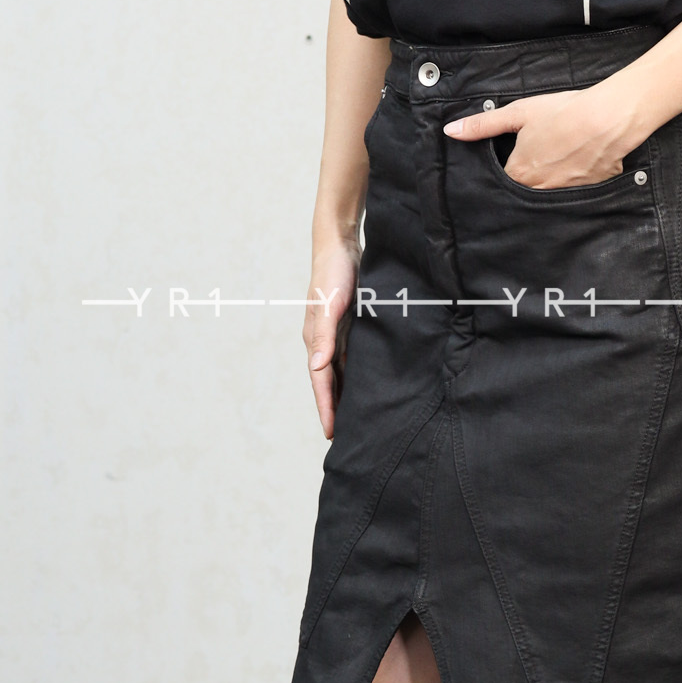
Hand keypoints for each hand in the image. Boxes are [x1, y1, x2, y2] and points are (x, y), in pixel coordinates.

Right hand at [304, 236, 359, 438]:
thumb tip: (317, 367)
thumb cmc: (334, 272)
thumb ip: (323, 334)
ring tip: (356, 419)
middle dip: (333, 409)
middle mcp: (323, 342)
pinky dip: (356, 376)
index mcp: (315, 339)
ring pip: (341, 373)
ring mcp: (336, 335)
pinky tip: (366, 386)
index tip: (331, 433)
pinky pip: (351, 359)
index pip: (320, 382)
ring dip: (345, 395)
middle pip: (329, 383)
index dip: (326, 408)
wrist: (341, 245)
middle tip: (345, 437)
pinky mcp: (349, 327)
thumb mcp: (330, 303)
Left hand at [443, 80, 642, 188]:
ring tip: (562, 156)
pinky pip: (577, 194)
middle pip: (527, 190)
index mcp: (520, 174)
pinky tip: (582, 162)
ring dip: (553, 179)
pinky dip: (577, 180)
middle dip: (531, 176)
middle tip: (544, 152)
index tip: (519, 152)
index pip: (505, 180)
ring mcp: (566, 196)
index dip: (510, 165)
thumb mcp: (518, 113)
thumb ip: (483, 126)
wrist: (608, 119)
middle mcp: (540, 191)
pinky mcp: (590, 194)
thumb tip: (451, 132)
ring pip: (551, 193)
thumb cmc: (563, 113)